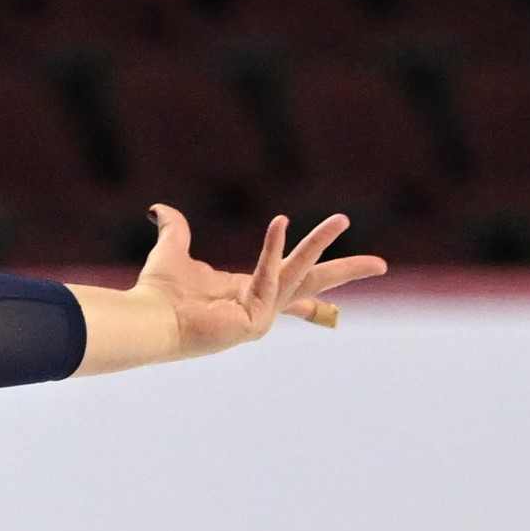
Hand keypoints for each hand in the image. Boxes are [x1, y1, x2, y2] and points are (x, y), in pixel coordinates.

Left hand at [106, 203, 387, 361]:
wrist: (147, 319)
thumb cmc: (156, 294)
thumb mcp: (173, 251)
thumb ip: (176, 229)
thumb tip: (160, 209)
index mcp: (246, 294)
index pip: (289, 288)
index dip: (316, 291)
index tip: (337, 295)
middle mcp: (258, 308)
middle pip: (311, 285)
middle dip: (346, 272)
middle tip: (382, 265)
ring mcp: (260, 317)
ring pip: (300, 273)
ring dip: (320, 243)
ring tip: (341, 218)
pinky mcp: (255, 320)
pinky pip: (269, 275)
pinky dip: (273, 249)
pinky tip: (279, 222)